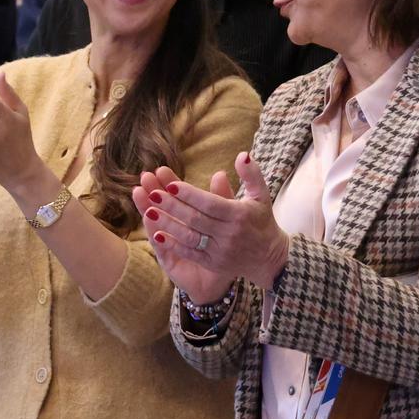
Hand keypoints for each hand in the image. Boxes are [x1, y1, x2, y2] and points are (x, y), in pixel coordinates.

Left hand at [142, 152, 289, 290]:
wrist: (269, 258)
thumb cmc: (261, 220)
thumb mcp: (261, 195)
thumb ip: (251, 174)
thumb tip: (241, 155)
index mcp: (239, 215)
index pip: (210, 203)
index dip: (189, 194)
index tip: (170, 184)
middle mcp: (229, 234)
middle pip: (195, 219)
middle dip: (172, 206)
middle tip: (152, 194)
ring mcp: (220, 251)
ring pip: (189, 237)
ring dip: (167, 224)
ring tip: (149, 210)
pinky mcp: (214, 264)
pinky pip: (190, 253)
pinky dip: (173, 244)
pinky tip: (157, 234)